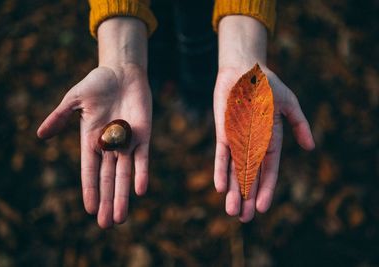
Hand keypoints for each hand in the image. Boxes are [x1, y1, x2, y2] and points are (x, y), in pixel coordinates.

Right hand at [37, 18, 150, 227]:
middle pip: (108, 179)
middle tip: (106, 224)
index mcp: (91, 141)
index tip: (89, 209)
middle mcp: (110, 146)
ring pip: (124, 174)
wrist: (122, 72)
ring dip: (122, 195)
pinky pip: (142, 158)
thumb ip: (60, 117)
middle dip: (107, 201)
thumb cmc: (97, 84)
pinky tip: (139, 190)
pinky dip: (141, 173)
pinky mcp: (143, 135)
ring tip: (120, 218)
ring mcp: (127, 142)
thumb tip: (40, 135)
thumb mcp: (74, 100)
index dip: (90, 190)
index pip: (90, 171)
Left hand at [213, 16, 314, 221]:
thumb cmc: (268, 85)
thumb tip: (311, 147)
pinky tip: (220, 187)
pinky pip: (222, 154)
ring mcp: (237, 139)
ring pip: (235, 170)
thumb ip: (300, 125)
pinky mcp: (223, 132)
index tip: (263, 208)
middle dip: (247, 197)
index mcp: (270, 140)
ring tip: (232, 211)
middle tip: (244, 219)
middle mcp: (252, 144)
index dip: (266, 189)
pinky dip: (220, 170)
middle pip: (250, 176)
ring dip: (233, 190)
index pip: (269, 170)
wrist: (244, 69)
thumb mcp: (289, 104)